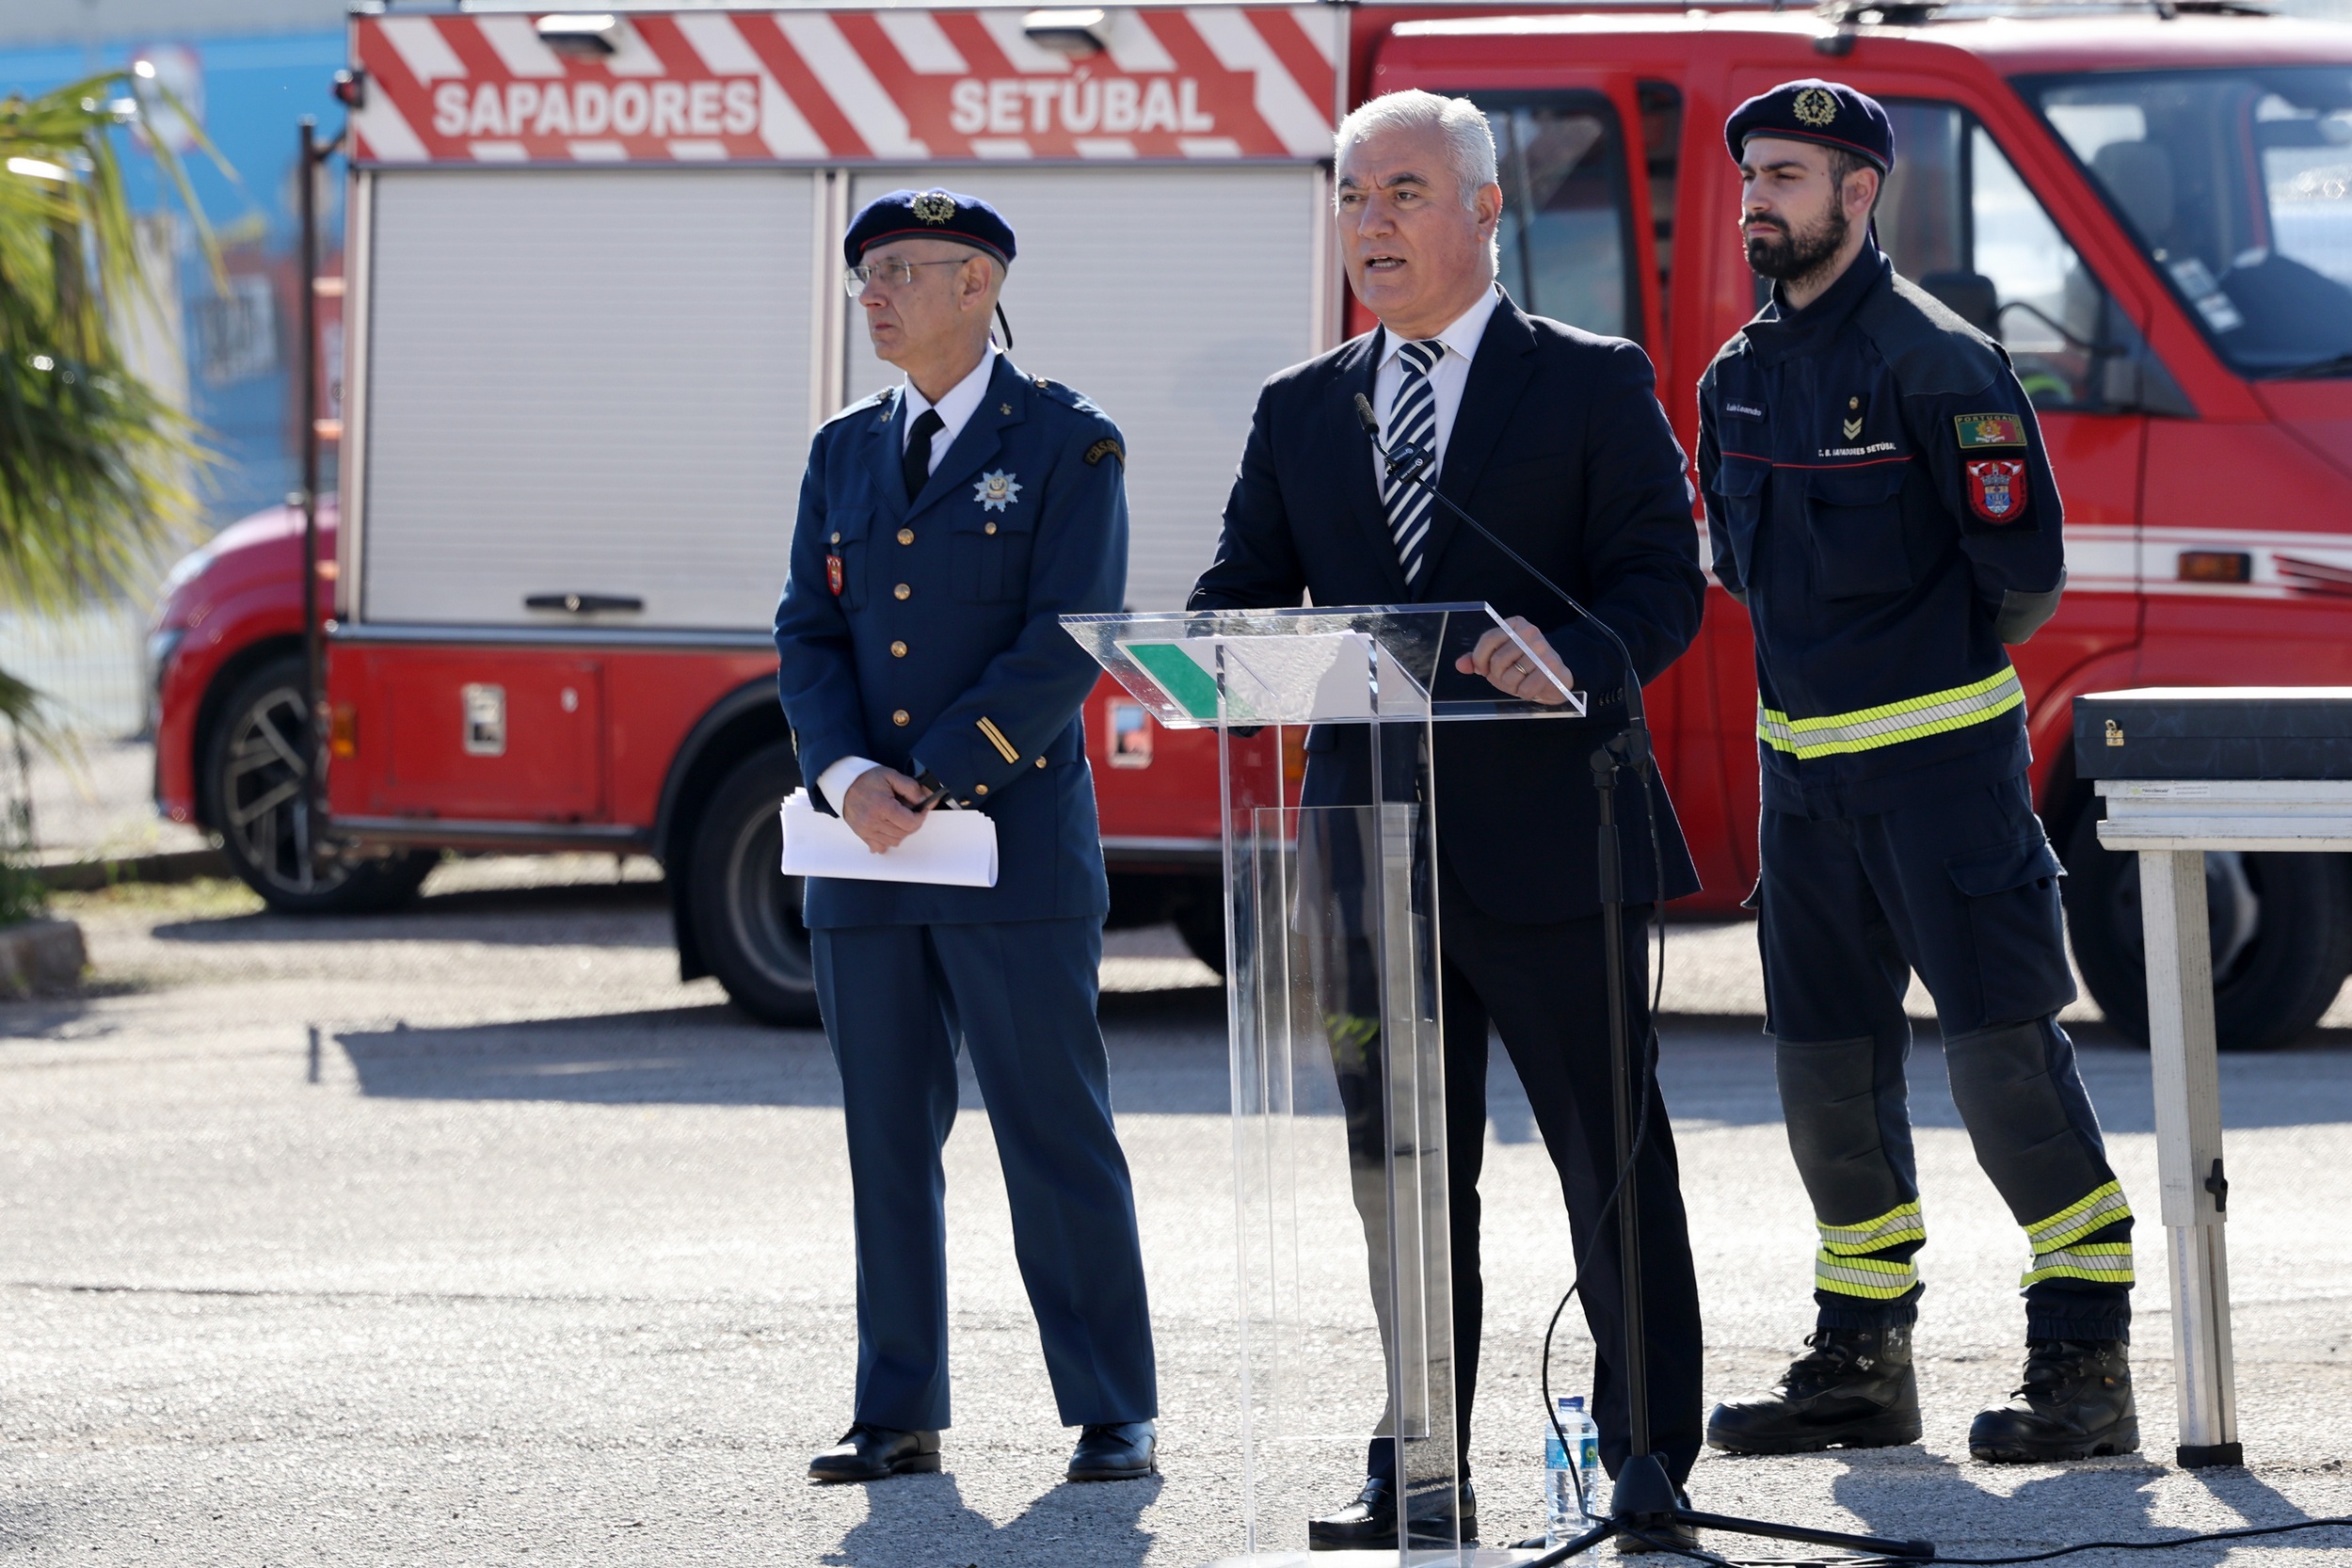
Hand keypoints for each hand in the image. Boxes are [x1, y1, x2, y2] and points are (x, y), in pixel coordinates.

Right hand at [840, 766, 934, 852]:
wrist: (844, 784)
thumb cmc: (867, 779)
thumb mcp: (891, 775)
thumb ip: (911, 787)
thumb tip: (924, 801)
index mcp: (883, 807)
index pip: (911, 823)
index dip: (921, 816)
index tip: (921, 809)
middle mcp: (873, 821)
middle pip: (904, 833)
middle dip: (912, 823)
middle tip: (910, 811)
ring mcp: (866, 830)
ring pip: (894, 841)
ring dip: (901, 832)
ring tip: (898, 818)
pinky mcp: (862, 834)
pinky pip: (880, 847)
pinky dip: (887, 841)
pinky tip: (888, 830)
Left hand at [1456, 616, 1573, 704]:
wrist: (1555, 678)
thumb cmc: (1524, 667)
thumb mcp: (1499, 660)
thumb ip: (1478, 660)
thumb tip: (1461, 665)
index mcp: (1515, 625)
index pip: (1489, 638)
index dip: (1480, 658)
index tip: (1482, 669)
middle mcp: (1530, 633)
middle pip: (1498, 660)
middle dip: (1497, 676)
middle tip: (1507, 677)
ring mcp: (1542, 649)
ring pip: (1510, 676)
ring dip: (1512, 686)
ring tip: (1521, 681)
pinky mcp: (1551, 667)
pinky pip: (1525, 688)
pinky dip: (1524, 693)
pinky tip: (1530, 687)